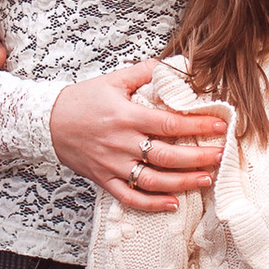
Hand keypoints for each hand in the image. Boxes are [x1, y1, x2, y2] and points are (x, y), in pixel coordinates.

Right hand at [51, 62, 228, 213]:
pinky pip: (129, 197)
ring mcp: (112, 164)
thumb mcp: (114, 80)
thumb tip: (174, 64)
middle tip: (221, 156)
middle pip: (166, 156)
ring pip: (152, 180)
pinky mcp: (104, 179)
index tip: (220, 127)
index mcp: (126, 116)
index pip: (169, 124)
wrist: (47, 122)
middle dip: (198, 157)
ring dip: (182, 182)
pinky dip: (151, 204)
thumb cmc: (83, 99)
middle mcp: (121, 143)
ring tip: (207, 179)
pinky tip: (173, 203)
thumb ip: (145, 71)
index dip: (196, 126)